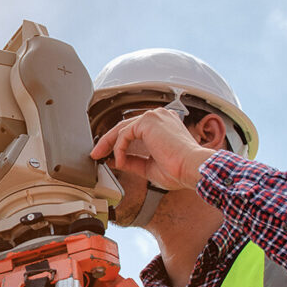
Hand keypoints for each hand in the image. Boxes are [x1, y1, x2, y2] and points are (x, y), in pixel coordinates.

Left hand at [90, 107, 215, 190]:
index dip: (118, 143)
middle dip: (107, 141)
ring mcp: (154, 116)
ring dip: (109, 144)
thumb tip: (115, 161)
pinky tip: (120, 161)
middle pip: (125, 126)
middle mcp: (159, 117)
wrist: (191, 169)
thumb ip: (132, 161)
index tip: (108, 156)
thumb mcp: (149, 166)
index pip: (134, 130)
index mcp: (163, 125)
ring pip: (122, 128)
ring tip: (100, 156)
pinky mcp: (148, 121)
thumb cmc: (179, 169)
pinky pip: (124, 134)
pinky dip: (119, 149)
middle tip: (96, 154)